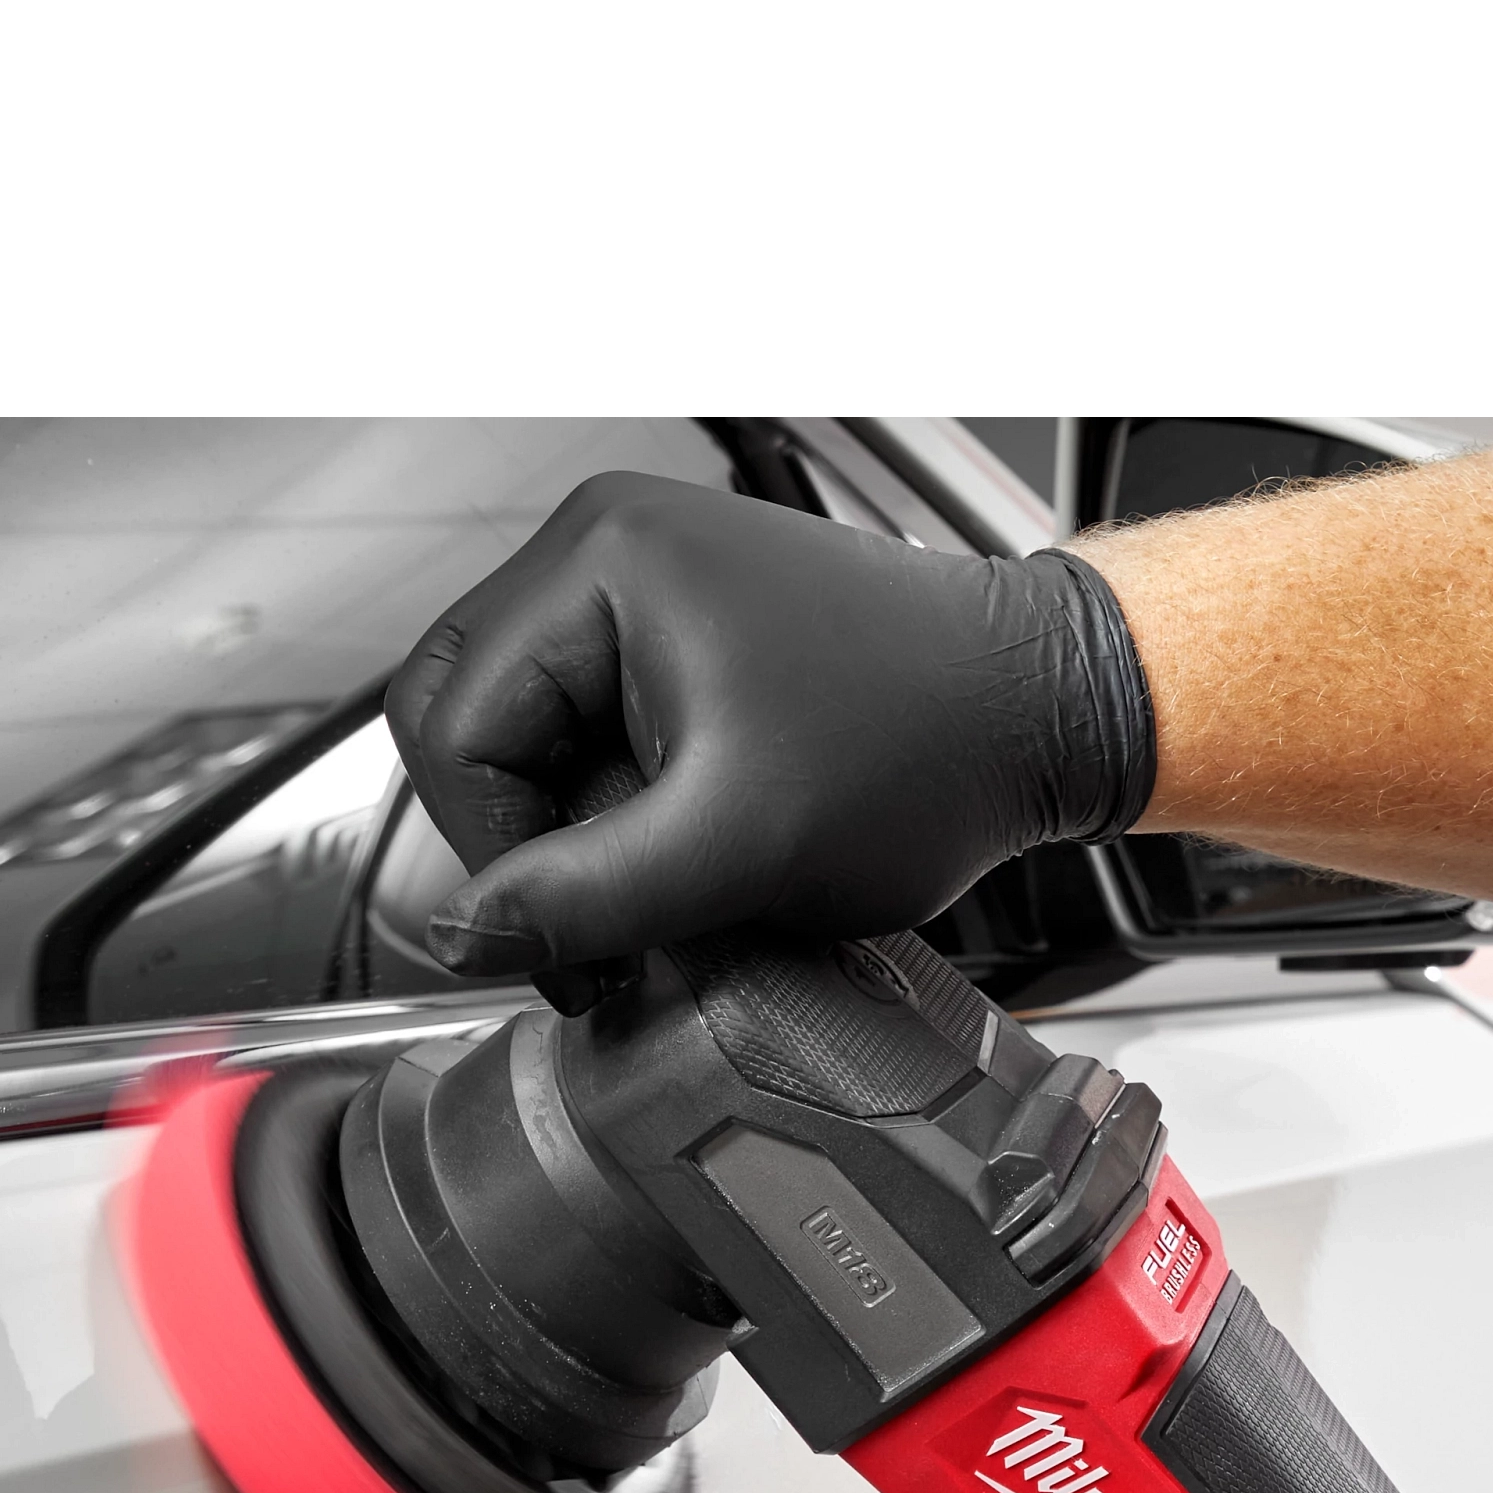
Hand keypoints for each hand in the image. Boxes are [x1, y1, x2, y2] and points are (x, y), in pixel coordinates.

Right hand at [385, 473, 1156, 992]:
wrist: (1038, 714)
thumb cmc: (929, 745)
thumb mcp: (736, 847)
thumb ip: (586, 898)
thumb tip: (465, 939)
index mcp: (600, 560)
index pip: (455, 727)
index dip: (494, 856)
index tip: (561, 944)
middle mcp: (606, 549)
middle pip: (466, 720)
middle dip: (517, 844)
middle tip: (586, 933)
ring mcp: (642, 587)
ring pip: (527, 738)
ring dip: (573, 836)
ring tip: (658, 897)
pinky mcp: (680, 634)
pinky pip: (592, 733)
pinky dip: (621, 812)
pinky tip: (686, 857)